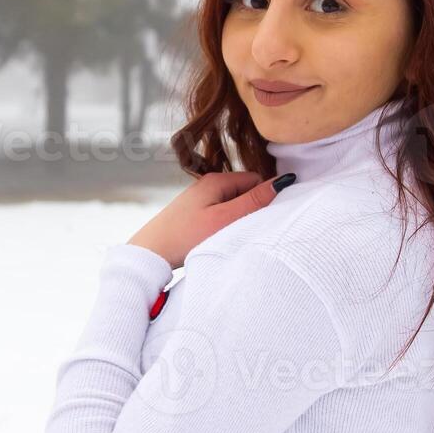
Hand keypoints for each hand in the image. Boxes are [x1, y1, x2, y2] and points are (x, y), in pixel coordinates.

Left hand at [128, 171, 294, 268]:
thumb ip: (254, 201)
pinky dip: (223, 224)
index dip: (263, 197)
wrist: (151, 252)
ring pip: (231, 203)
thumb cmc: (186, 236)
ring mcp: (199, 198)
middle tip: (244, 229)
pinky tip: (215, 238)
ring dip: (236, 218)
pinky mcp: (193, 212)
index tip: (262, 217)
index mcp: (216, 180)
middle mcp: (207, 184)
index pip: (255, 180)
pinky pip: (218, 212)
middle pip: (243, 191)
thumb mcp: (226, 219)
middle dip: (250, 208)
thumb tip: (283, 181)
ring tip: (227, 236)